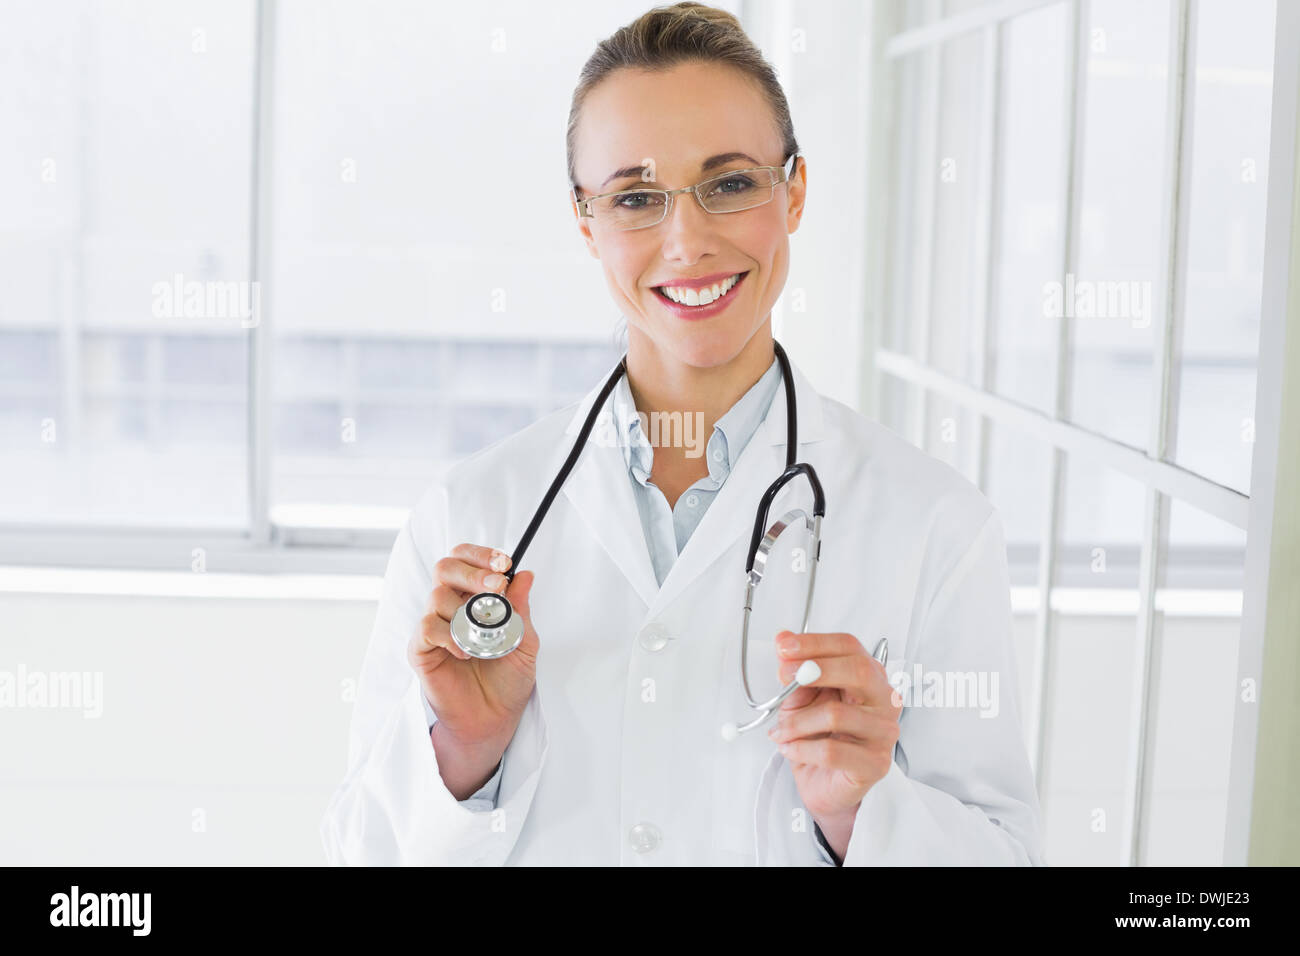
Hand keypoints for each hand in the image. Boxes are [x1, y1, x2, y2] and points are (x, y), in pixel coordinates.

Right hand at [406, 543, 539, 797]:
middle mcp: (452, 606)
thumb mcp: (525, 641)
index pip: (466, 560)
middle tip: (496, 587)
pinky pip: (427, 628)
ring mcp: (435, 627)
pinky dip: (450, 636)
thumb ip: (521, 609)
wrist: (494, 719)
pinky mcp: (421, 649)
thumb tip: (525, 575)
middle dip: (472, 572)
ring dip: (466, 612)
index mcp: (475, 597)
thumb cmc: (508, 680)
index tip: (504, 563)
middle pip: (445, 567)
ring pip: (437, 596)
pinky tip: (467, 652)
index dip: (481, 556)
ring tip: (485, 638)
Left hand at [767, 630, 901, 853]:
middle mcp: (884, 700)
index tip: (784, 646)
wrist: (823, 784)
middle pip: (858, 670)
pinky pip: (832, 751)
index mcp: (869, 677)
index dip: (815, 643)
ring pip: (836, 714)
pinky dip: (801, 748)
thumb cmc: (818, 737)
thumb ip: (795, 672)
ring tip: (780, 731)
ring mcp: (884, 732)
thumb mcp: (801, 699)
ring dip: (796, 722)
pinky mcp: (876, 763)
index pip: (849, 647)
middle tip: (784, 676)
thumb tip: (783, 641)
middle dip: (815, 669)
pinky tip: (789, 749)